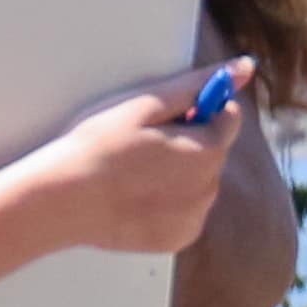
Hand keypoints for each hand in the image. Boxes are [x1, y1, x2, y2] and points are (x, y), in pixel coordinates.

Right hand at [26, 76, 247, 262]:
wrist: (64, 200)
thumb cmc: (99, 147)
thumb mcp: (146, 105)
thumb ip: (197, 85)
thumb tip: (242, 67)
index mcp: (207, 150)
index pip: (227, 116)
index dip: (198, 108)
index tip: (168, 112)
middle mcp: (210, 188)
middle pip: (212, 151)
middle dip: (187, 141)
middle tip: (140, 142)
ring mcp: (194, 218)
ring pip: (197, 182)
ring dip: (178, 172)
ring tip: (133, 171)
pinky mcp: (178, 238)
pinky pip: (184, 211)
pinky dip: (168, 202)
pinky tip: (135, 196)